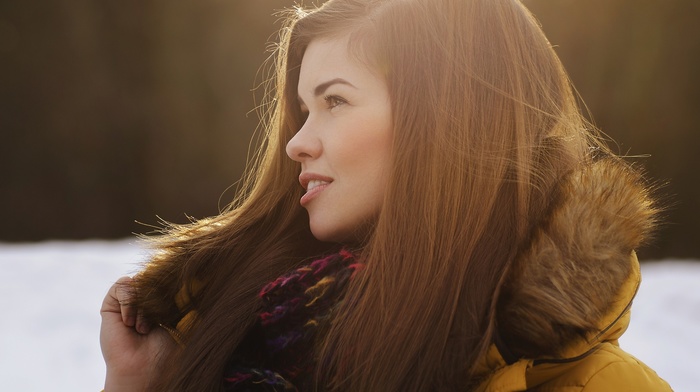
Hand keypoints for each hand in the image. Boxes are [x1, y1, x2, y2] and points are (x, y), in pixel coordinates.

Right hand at [100, 276, 173, 390]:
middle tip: (158, 321)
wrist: (144, 367)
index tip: (177, 303)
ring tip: (143, 328)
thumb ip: (184, 299)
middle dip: (158, 297)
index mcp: (163, 303)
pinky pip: (121, 285)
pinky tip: (130, 323)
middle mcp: (144, 301)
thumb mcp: (181, 319)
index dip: (173, 286)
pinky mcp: (110, 306)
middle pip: (154, 278)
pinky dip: (128, 301)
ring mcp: (127, 303)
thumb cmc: (165, 350)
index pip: (168, 280)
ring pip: (138, 281)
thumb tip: (197, 280)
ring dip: (143, 303)